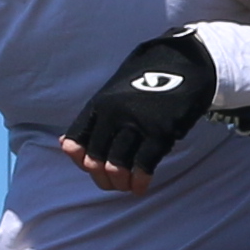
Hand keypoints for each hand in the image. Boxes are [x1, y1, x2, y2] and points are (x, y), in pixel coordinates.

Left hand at [60, 31, 215, 191]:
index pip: (76, 140)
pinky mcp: (160, 130)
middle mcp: (112, 114)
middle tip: (113, 184)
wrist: (184, 62)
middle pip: (95, 159)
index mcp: (99, 104)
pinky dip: (139, 181)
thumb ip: (93, 119)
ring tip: (127, 186)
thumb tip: (66, 146)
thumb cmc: (147, 80)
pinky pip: (143, 164)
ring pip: (116, 165)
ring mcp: (136, 122)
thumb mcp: (114, 93)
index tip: (92, 168)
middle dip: (102, 178)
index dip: (79, 161)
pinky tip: (140, 187)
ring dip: (120, 182)